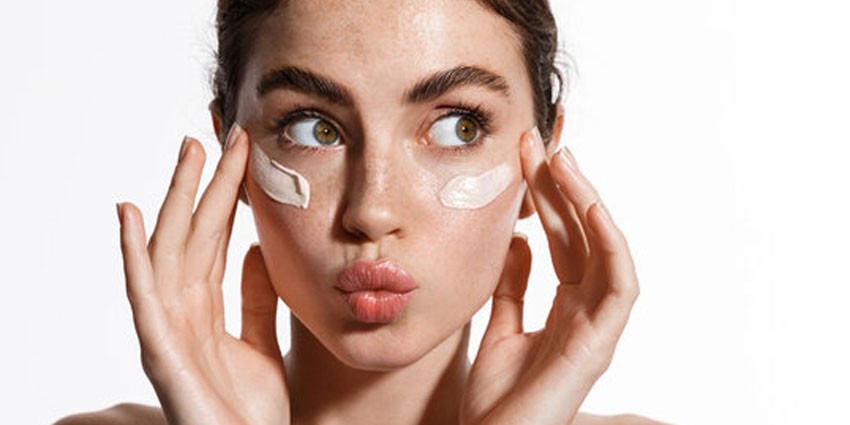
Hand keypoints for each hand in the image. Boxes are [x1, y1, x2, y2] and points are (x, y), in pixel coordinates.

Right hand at [116, 126, 289, 424]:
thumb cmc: (250, 412)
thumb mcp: (263, 343)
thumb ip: (256, 300)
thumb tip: (252, 252)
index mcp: (205, 309)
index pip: (215, 239)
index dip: (227, 197)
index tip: (244, 154)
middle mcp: (182, 311)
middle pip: (193, 234)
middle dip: (205, 185)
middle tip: (218, 135)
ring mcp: (166, 328)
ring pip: (170, 250)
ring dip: (176, 199)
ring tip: (189, 152)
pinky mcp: (159, 350)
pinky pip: (144, 295)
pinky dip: (134, 253)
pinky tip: (131, 215)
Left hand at [461, 128, 639, 424]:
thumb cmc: (496, 401)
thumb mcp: (499, 328)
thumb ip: (512, 286)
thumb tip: (516, 239)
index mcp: (564, 307)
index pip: (562, 238)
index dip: (546, 196)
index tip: (524, 154)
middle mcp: (586, 311)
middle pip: (580, 235)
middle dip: (561, 187)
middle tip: (537, 141)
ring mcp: (597, 327)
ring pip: (605, 250)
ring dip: (586, 202)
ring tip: (561, 160)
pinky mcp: (601, 344)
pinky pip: (619, 285)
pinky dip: (610, 243)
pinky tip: (590, 207)